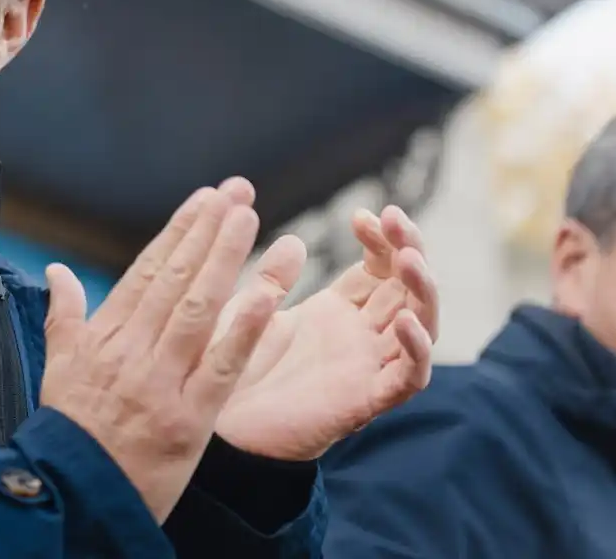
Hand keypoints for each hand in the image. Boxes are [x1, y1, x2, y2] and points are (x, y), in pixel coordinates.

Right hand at [40, 183, 306, 521]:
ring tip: (250, 219)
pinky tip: (269, 296)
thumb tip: (57, 270)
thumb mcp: (57, 366)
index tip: (205, 198)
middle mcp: (132, 351)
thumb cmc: (68, 428)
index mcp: (105, 335)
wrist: (72, 493)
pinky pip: (221, 368)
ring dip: (226, 260)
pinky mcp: (188, 420)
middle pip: (176, 279)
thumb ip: (64, 314)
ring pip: (199, 310)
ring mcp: (161, 383)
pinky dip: (245, 331)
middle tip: (238, 192)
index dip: (179, 231)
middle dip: (209, 231)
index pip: (148, 271)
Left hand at [215, 204, 437, 460]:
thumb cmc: (230, 370)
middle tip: (397, 218)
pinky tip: (406, 321)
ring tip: (411, 259)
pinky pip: (408, 378)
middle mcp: (360, 335)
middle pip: (407, 288)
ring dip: (423, 290)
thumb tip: (293, 240)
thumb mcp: (248, 313)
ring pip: (420, 325)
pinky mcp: (365, 401)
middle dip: (410, 249)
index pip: (379, 267)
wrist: (218, 428)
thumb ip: (271, 279)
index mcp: (336, 310)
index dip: (381, 239)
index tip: (364, 213)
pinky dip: (416, 351)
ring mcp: (367, 366)